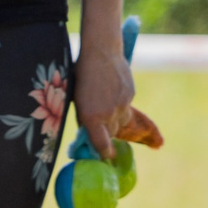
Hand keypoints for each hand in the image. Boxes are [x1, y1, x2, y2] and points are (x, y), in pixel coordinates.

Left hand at [72, 38, 136, 158]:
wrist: (100, 51)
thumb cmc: (81, 74)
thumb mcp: (77, 99)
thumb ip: (86, 118)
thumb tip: (90, 132)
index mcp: (90, 117)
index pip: (101, 144)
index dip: (105, 152)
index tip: (107, 156)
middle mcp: (108, 114)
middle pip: (111, 133)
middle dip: (106, 131)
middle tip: (98, 121)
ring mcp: (122, 105)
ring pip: (121, 121)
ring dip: (115, 119)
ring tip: (104, 102)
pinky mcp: (130, 95)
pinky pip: (126, 107)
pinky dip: (120, 105)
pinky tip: (111, 91)